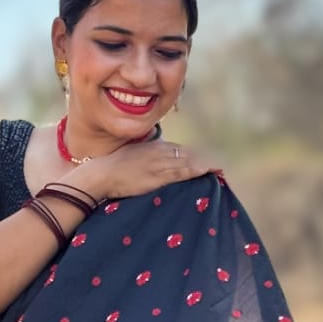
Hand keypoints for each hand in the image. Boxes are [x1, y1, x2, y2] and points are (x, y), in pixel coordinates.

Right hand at [74, 138, 221, 201]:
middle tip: (221, 168)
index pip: (179, 151)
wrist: (102, 174)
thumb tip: (156, 167)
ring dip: (205, 166)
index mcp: (153, 146)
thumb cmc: (113, 168)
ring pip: (188, 162)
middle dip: (204, 161)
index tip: (208, 164)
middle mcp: (159, 151)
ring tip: (220, 171)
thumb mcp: (133, 158)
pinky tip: (208, 172)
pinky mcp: (158, 175)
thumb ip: (147, 160)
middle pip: (187, 155)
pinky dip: (196, 171)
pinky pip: (182, 172)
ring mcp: (159, 162)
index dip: (194, 158)